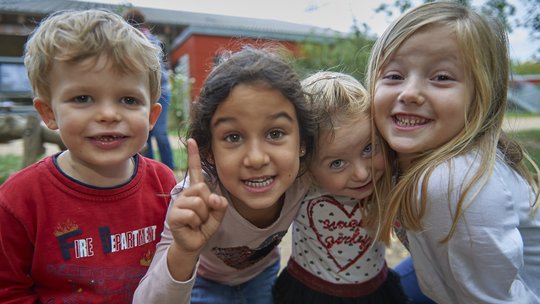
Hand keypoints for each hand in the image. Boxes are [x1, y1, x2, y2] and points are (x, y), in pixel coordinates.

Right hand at [166, 138, 227, 279]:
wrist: (194, 243)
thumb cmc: (205, 226)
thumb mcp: (218, 214)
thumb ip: (220, 205)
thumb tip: (214, 199)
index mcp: (196, 190)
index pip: (195, 170)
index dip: (194, 155)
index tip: (192, 140)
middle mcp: (186, 193)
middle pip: (202, 188)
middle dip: (208, 204)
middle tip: (204, 215)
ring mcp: (178, 204)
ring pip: (199, 203)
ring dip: (203, 216)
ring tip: (198, 221)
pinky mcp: (174, 215)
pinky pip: (192, 214)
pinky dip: (196, 222)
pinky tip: (191, 226)